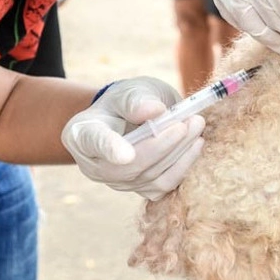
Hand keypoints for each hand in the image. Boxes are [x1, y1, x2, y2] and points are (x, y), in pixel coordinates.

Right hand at [61, 77, 204, 200]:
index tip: (127, 154)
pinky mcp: (141, 189)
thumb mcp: (130, 90)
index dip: (110, 149)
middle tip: (188, 122)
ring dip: (179, 153)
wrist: (133, 117)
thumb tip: (155, 111)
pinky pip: (164, 185)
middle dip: (163, 145)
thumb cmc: (129, 101)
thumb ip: (138, 100)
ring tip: (196, 125)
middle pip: (128, 166)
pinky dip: (184, 166)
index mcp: (82, 134)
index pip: (94, 142)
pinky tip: (195, 145)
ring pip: (150, 177)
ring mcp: (117, 181)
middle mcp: (95, 165)